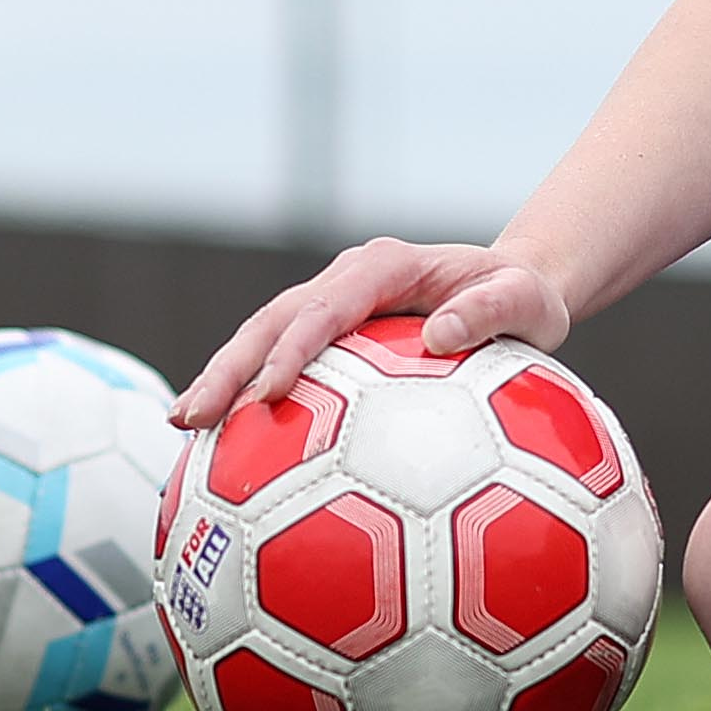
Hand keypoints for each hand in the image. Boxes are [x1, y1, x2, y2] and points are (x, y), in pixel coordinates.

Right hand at [170, 238, 577, 428]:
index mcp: (382, 266)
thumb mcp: (526, 301)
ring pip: (263, 338)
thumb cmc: (525, 299)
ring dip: (222, 379)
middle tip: (191, 416)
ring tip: (183, 426)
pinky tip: (221, 444)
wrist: (514, 291)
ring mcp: (331, 305)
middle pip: (272, 320)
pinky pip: (281, 362)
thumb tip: (442, 334)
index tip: (270, 392)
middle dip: (228, 366)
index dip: (293, 349)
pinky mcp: (329, 336)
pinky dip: (247, 394)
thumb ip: (491, 310)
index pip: (325, 308)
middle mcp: (346, 280)